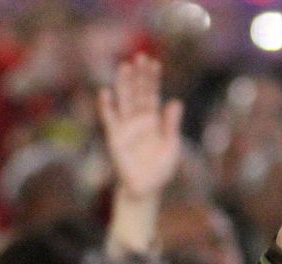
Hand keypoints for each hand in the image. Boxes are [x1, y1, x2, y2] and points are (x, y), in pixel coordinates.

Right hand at [98, 54, 183, 202]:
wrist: (146, 188)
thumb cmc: (160, 169)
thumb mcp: (172, 145)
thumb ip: (172, 124)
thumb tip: (176, 101)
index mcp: (154, 120)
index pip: (152, 94)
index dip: (153, 79)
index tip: (154, 63)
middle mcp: (139, 120)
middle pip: (138, 92)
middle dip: (138, 76)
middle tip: (139, 56)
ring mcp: (126, 127)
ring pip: (124, 101)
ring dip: (124, 85)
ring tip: (124, 67)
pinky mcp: (115, 138)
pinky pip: (110, 119)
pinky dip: (107, 106)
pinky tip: (105, 92)